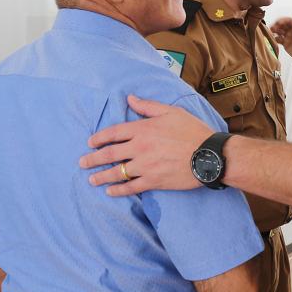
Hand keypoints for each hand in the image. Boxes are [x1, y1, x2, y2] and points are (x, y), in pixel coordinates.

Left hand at [79, 95, 211, 195]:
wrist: (209, 155)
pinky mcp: (154, 181)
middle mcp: (140, 148)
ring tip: (91, 179)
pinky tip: (110, 192)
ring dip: (102, 176)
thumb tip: (129, 98)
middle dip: (93, 159)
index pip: (114, 133)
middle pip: (109, 154)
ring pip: (117, 172)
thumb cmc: (192, 131)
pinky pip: (131, 187)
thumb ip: (148, 106)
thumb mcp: (171, 112)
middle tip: (82, 162)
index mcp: (143, 129)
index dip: (99, 138)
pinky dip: (118, 190)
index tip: (90, 142)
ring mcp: (145, 166)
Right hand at [270, 17, 291, 64]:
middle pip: (282, 25)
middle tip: (273, 27)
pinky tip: (274, 39)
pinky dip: (275, 38)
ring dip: (274, 30)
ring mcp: (288, 36)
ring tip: (270, 32)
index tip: (279, 22)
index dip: (284, 20)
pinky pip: (278, 39)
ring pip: (279, 31)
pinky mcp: (285, 43)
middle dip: (277, 25)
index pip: (289, 21)